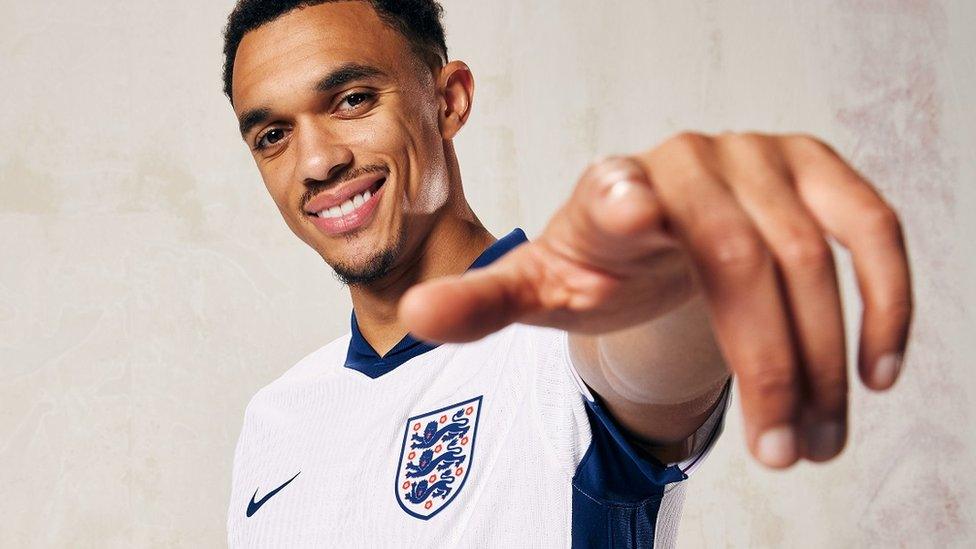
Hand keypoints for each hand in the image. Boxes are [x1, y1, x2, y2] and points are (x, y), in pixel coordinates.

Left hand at [399, 131, 912, 466]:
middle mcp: (684, 161)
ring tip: (818, 441)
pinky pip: (871, 227)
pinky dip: (887, 300)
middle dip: (765, 367)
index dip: (624, 196)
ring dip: (825, 359)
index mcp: (608, 191)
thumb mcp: (542, 289)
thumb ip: (484, 303)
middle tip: (778, 454)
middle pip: (739, 261)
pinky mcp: (816, 167)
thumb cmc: (600, 265)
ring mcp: (758, 156)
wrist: (662, 238)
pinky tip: (879, 373)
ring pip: (811, 257)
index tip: (627, 205)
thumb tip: (411, 317)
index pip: (616, 190)